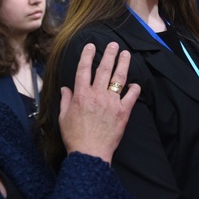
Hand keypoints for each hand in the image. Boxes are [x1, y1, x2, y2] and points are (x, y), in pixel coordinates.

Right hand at [58, 42, 139, 163]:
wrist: (90, 154)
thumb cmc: (74, 137)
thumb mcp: (63, 118)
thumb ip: (65, 100)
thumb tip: (65, 89)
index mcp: (81, 95)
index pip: (84, 69)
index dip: (87, 55)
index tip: (91, 46)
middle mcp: (97, 95)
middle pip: (104, 69)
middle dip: (109, 54)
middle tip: (114, 44)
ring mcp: (112, 102)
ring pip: (119, 78)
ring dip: (123, 64)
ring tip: (126, 54)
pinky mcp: (123, 112)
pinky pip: (132, 96)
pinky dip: (134, 89)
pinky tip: (135, 84)